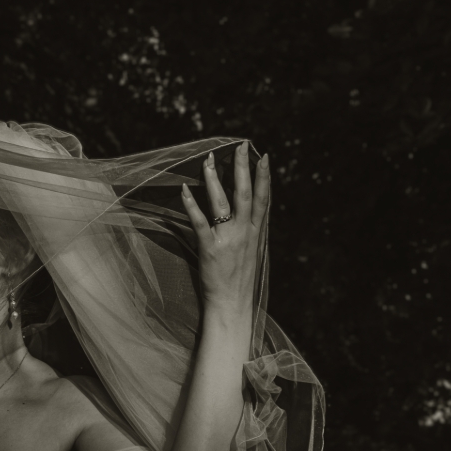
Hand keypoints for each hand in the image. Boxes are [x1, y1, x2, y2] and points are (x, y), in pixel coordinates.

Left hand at [181, 142, 269, 314]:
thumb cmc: (239, 281)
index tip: (264, 156)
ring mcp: (228, 239)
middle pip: (245, 193)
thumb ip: (249, 233)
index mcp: (256, 233)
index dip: (264, 176)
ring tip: (208, 160)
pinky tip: (186, 189)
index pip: (264, 199)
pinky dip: (192, 204)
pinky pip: (199, 221)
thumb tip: (246, 216)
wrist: (232, 304)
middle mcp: (245, 232)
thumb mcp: (251, 253)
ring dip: (215, 179)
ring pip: (222, 202)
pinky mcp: (210, 248)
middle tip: (240, 146)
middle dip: (242, 168)